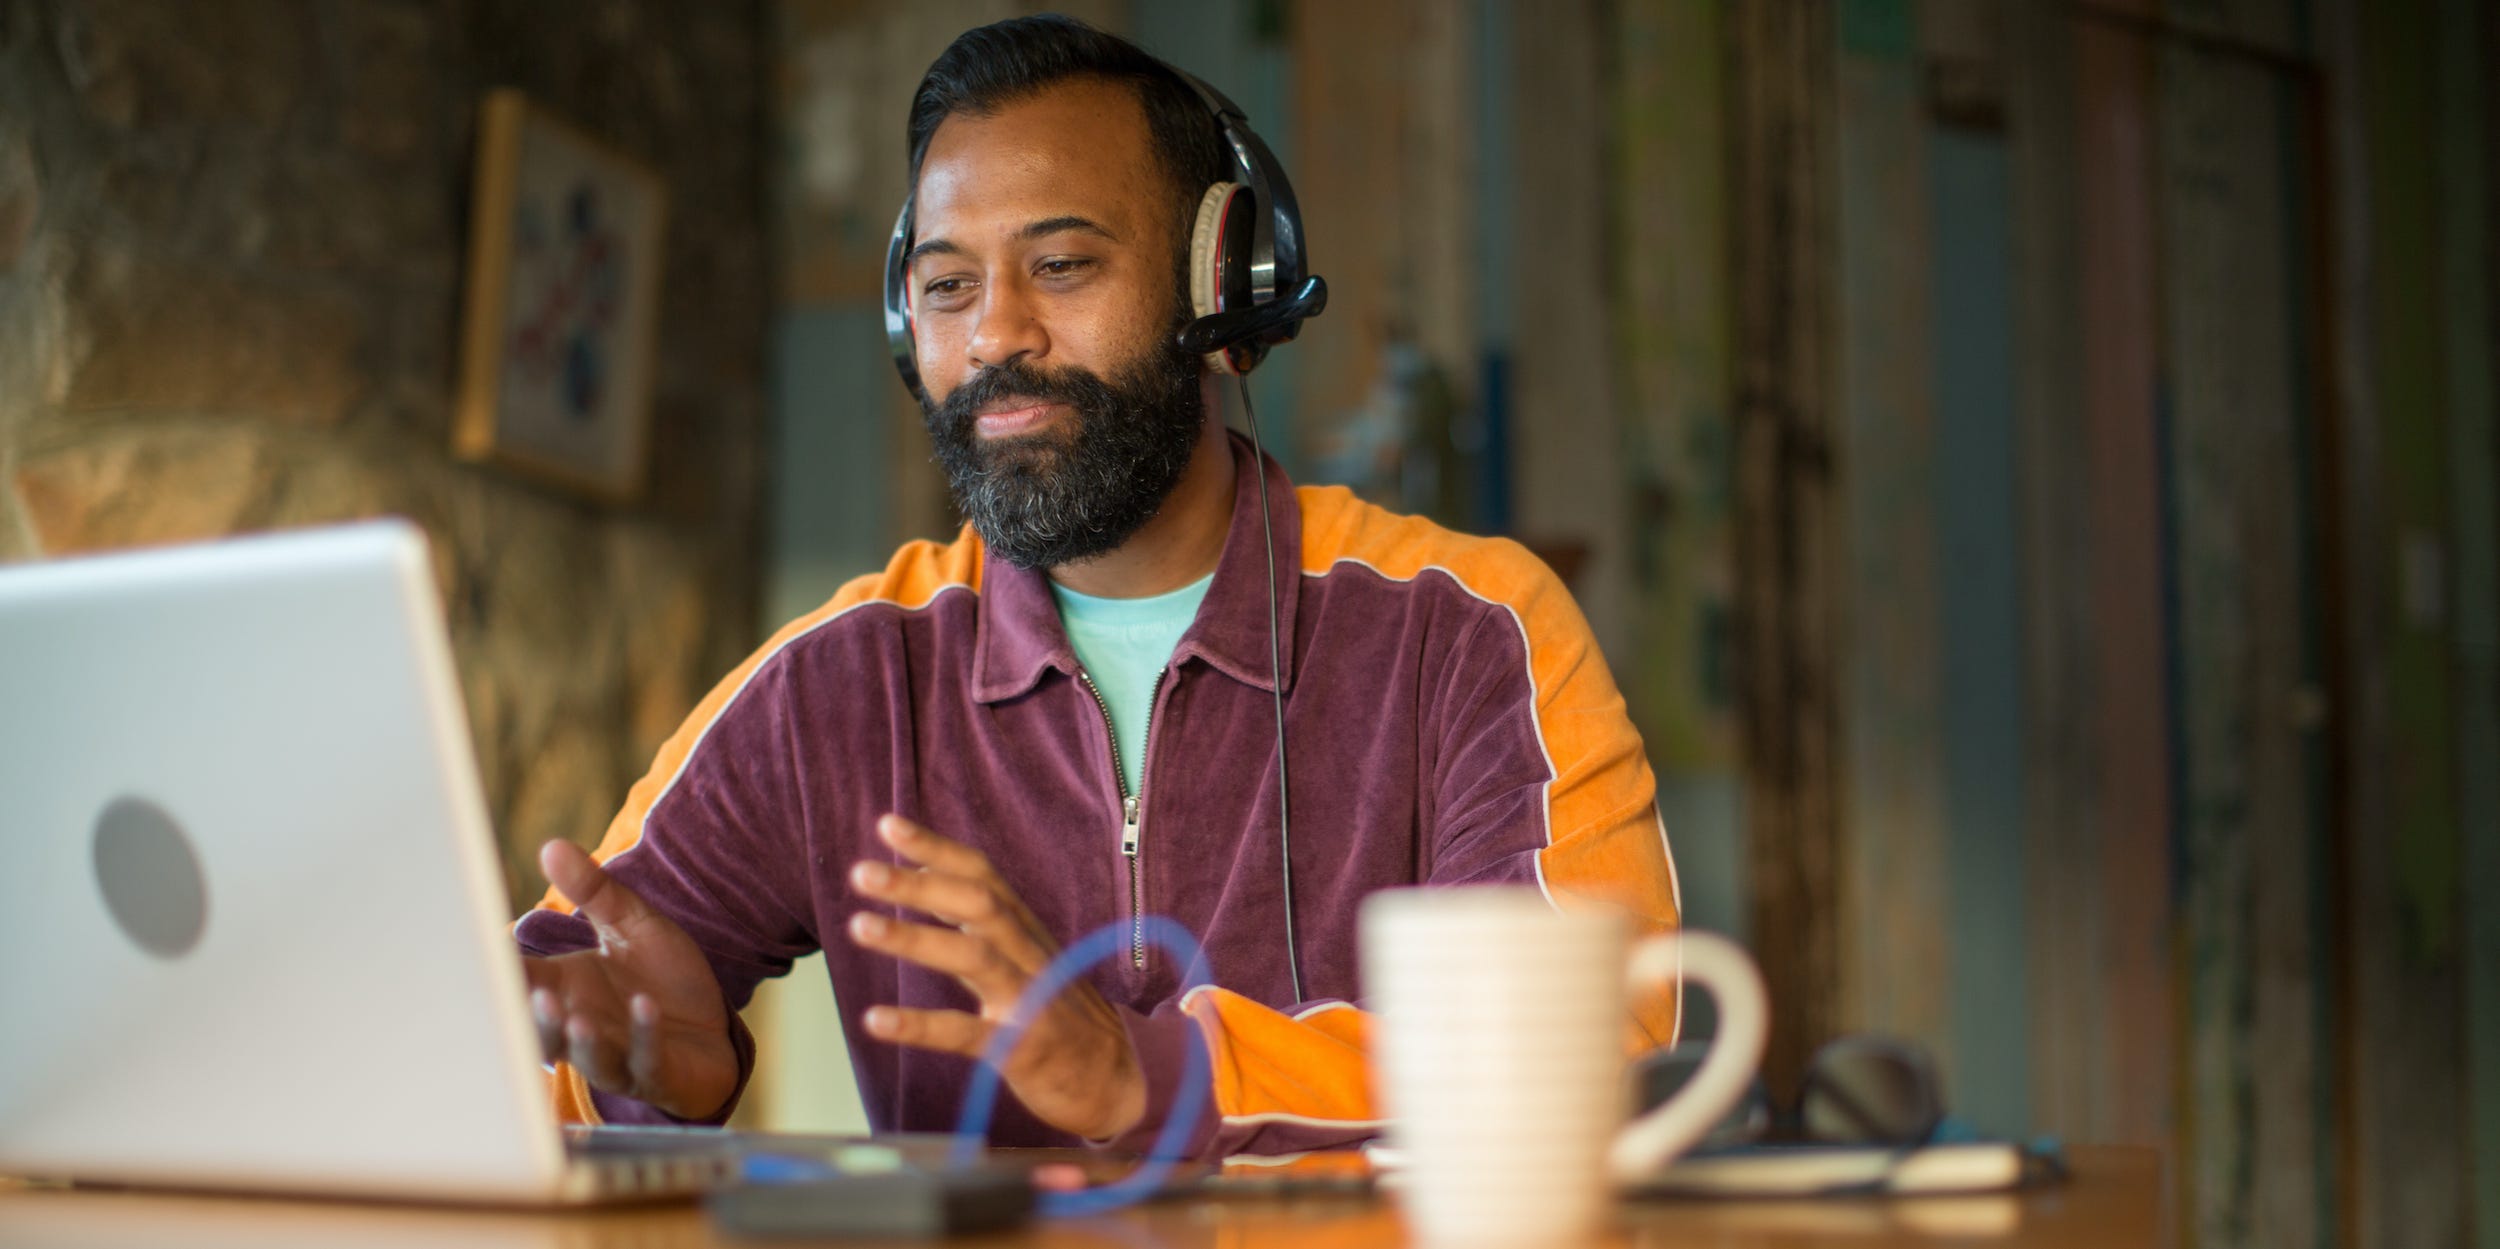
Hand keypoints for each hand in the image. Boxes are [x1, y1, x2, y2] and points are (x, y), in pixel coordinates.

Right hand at [521, 840, 738, 1120]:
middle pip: (541, 1027)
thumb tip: (551, 845)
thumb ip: (594, 891)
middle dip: (532, 1015)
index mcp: (564, 987)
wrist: (714, 1028)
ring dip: (579, 1040)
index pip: (519, 979)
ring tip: (575, 1017)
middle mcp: (580, 1025)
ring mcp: (616, 1054)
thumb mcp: (632, 926)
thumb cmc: (662, 978)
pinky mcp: (655, 1073)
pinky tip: (646, 1007)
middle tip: (525, 992)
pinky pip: (644, 1060)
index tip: (478, 952)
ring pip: (586, 1056)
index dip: (499, 969)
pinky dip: (643, 1036)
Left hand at [846, 814, 1146, 1141]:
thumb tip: (924, 878)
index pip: (981, 875)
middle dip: (919, 883)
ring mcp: (1028, 999)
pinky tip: (876, 1019)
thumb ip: (975, 923)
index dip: (936, 848)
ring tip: (859, 926)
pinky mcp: (1021, 1049)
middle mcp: (1028, 955)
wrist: (1114, 1079)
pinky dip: (919, 1025)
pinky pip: (966, 1033)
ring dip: (914, 936)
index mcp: (1024, 931)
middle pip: (977, 904)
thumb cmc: (1059, 1014)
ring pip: (973, 956)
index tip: (888, 824)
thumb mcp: (1024, 958)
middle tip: (861, 871)